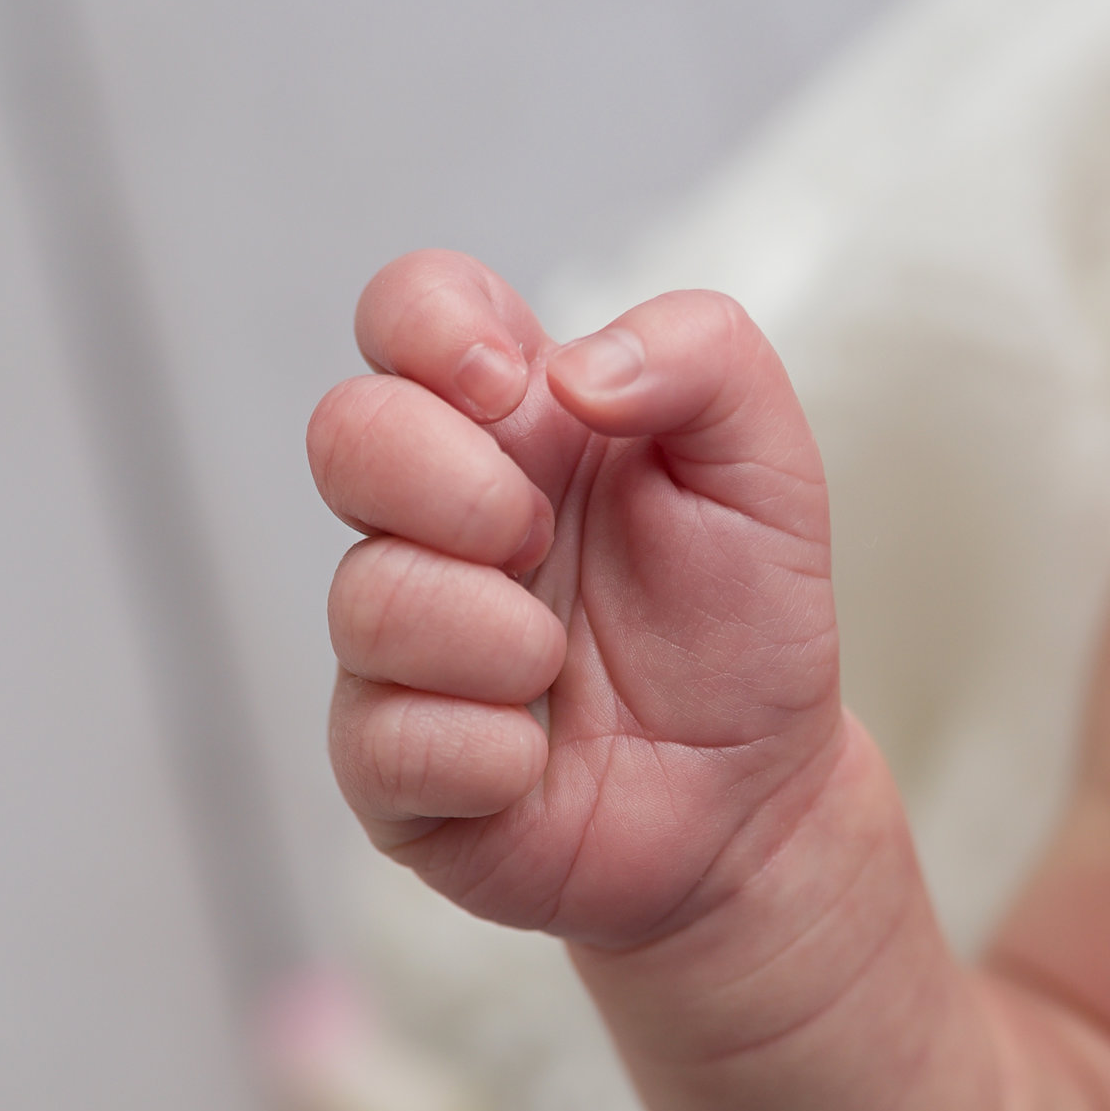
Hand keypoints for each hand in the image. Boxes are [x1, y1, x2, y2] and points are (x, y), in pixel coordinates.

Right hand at [312, 251, 847, 947]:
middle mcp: (425, 519)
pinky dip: (491, 756)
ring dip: (498, 640)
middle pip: (341, 432)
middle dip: (454, 487)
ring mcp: (390, 643)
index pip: (404, 309)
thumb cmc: (738, 624)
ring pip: (368, 599)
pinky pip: (387, 739)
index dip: (431, 328)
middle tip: (538, 544)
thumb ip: (705, 355)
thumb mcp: (768, 468)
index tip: (511, 390)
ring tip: (560, 671)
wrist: (752, 801)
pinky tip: (538, 762)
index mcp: (506, 424)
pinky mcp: (382, 761)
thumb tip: (568, 374)